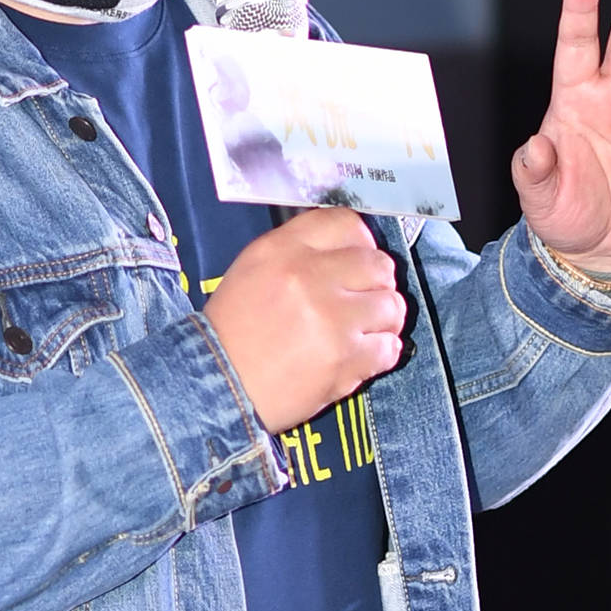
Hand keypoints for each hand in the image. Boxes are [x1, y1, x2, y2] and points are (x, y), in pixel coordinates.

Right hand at [206, 211, 406, 433]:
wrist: (219, 386)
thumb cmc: (233, 332)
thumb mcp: (252, 270)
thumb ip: (298, 251)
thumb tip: (346, 248)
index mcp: (283, 250)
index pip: (346, 224)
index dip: (362, 243)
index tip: (360, 260)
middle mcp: (310, 277)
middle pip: (378, 265)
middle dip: (378, 284)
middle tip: (364, 300)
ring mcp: (332, 318)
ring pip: (391, 306)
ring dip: (383, 320)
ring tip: (363, 331)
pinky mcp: (345, 358)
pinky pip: (389, 347)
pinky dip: (380, 353)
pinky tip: (361, 356)